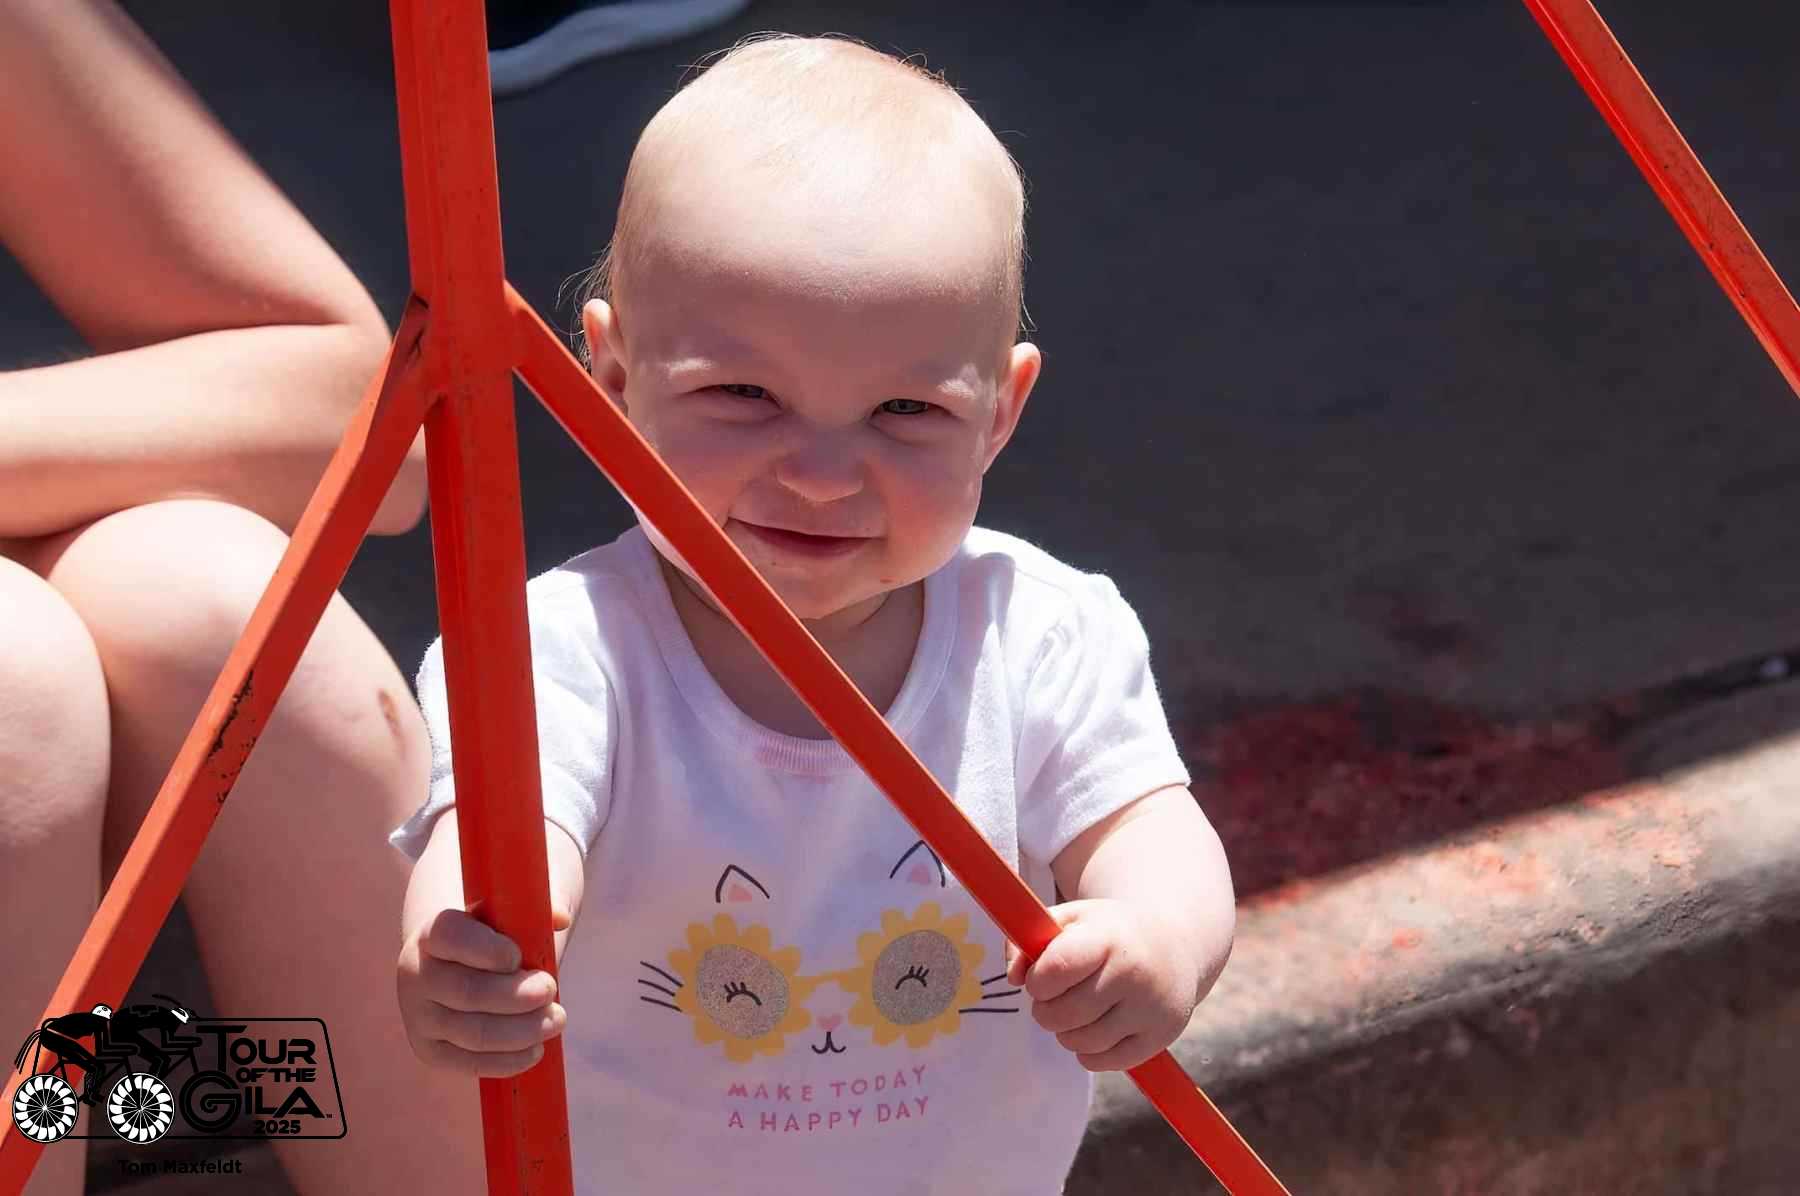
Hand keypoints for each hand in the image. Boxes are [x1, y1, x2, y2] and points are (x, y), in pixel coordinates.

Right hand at [396, 904, 571, 1077]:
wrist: (456, 965)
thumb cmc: (493, 936)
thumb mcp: (509, 914)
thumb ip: (534, 910)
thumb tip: (560, 918)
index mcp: (433, 932)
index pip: (451, 937)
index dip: (486, 950)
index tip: (518, 957)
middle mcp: (416, 974)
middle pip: (468, 992)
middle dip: (516, 996)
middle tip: (550, 989)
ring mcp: (419, 1016)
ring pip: (475, 1033)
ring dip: (522, 1030)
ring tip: (556, 1019)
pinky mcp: (430, 1050)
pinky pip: (471, 1063)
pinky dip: (508, 1061)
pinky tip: (536, 1050)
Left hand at [1004, 898, 1197, 1072]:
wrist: (1175, 945)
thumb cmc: (1111, 933)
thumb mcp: (1073, 919)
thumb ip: (1030, 939)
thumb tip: (1013, 978)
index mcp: (1108, 937)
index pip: (1056, 969)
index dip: (1037, 980)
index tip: (1041, 978)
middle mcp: (1134, 974)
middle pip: (1063, 1014)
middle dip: (1046, 1009)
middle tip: (1054, 997)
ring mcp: (1150, 1009)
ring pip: (1080, 1043)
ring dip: (1066, 1032)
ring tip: (1076, 1010)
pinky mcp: (1160, 1037)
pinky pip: (1102, 1062)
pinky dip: (1088, 1052)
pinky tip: (1096, 1027)